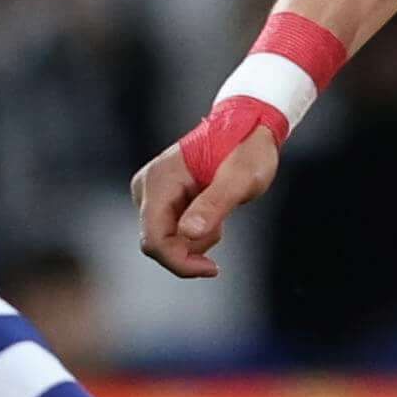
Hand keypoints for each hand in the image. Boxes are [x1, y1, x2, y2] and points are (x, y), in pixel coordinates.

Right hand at [133, 95, 280, 279]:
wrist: (249, 127)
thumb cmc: (248, 149)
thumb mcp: (241, 178)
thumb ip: (214, 204)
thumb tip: (188, 234)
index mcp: (160, 181)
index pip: (154, 240)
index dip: (179, 262)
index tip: (212, 268)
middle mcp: (147, 186)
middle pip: (157, 243)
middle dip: (190, 249)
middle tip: (222, 229)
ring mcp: (151, 192)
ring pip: (164, 240)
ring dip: (195, 239)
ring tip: (219, 211)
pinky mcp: (160, 197)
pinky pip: (170, 231)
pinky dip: (194, 231)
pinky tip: (211, 212)